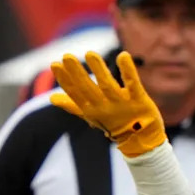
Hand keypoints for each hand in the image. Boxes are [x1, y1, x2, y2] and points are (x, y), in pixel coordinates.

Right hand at [50, 51, 166, 157]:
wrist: (142, 140)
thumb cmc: (114, 123)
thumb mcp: (92, 115)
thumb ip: (73, 105)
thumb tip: (52, 98)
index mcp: (91, 109)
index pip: (75, 93)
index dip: (64, 80)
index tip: (54, 64)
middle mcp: (104, 107)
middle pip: (88, 88)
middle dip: (77, 72)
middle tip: (67, 56)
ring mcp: (121, 104)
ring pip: (107, 85)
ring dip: (98, 70)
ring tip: (90, 54)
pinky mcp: (139, 100)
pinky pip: (133, 84)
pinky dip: (128, 71)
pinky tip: (123, 56)